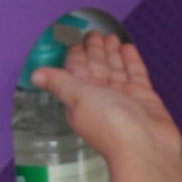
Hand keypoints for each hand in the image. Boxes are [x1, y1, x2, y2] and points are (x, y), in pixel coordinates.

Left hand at [31, 32, 181, 166]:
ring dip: (112, 53)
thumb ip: (59, 82)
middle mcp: (101, 98)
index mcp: (81, 98)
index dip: (75, 55)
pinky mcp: (143, 98)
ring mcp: (123, 98)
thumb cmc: (110, 127)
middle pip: (96, 67)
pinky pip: (135, 74)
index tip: (75, 40)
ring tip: (111, 36)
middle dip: (95, 50)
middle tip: (94, 33)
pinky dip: (131, 61)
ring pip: (116, 69)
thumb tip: (36, 75)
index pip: (75, 71)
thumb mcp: (78, 97)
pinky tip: (128, 49)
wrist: (145, 148)